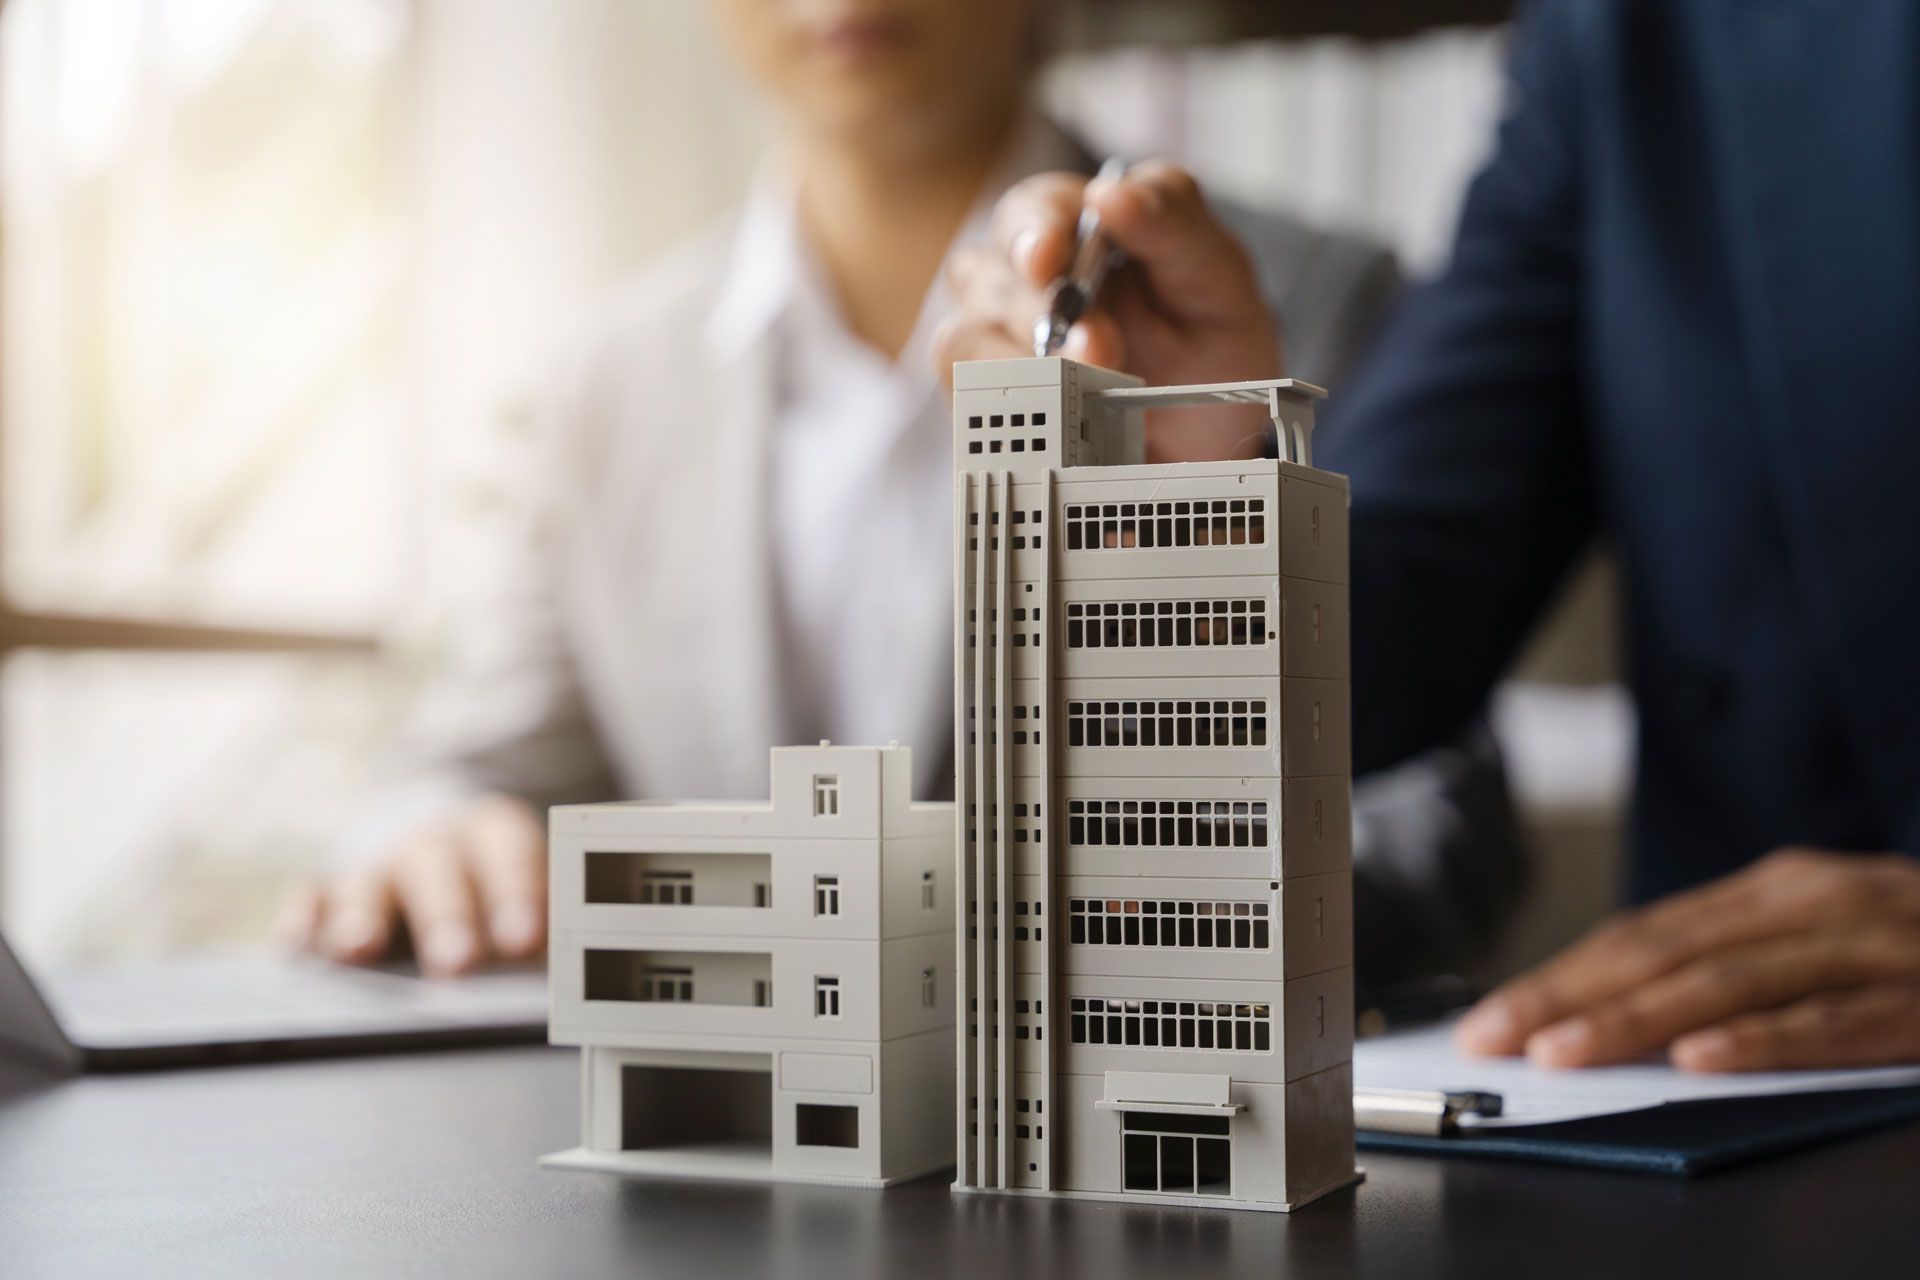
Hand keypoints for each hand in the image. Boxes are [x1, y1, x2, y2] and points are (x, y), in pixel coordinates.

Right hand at [277, 794, 547, 976]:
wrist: (429, 833)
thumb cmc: (488, 881)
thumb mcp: (523, 892)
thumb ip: (538, 930)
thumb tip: (557, 984)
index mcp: (492, 834)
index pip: (508, 855)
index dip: (517, 894)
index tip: (525, 940)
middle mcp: (431, 843)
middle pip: (438, 870)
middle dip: (446, 916)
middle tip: (456, 962)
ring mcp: (374, 864)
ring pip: (367, 883)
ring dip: (363, 915)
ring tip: (360, 950)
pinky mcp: (326, 888)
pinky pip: (310, 898)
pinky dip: (302, 920)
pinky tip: (296, 946)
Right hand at [935, 162, 1281, 460]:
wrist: (1209, 435)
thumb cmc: (1208, 343)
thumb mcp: (1217, 279)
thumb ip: (1174, 224)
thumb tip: (1111, 193)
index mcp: (1074, 226)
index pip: (1032, 210)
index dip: (1035, 232)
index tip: (1049, 260)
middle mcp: (1021, 277)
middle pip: (987, 275)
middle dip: (1041, 314)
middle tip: (1102, 348)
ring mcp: (996, 339)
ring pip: (964, 339)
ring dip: (1026, 369)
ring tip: (1094, 393)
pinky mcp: (986, 398)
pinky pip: (965, 397)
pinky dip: (1010, 408)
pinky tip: (1058, 420)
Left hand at [1455, 849, 1919, 1071]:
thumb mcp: (1820, 945)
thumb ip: (1733, 969)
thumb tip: (1614, 1011)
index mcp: (1777, 893)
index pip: (1642, 934)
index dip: (1558, 975)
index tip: (1488, 1017)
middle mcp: (1812, 903)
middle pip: (1665, 951)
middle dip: (1568, 997)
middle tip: (1495, 1037)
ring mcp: (1870, 944)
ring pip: (1730, 983)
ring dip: (1637, 1019)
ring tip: (1566, 1052)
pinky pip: (1833, 1020)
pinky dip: (1764, 1040)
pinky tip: (1703, 1060)